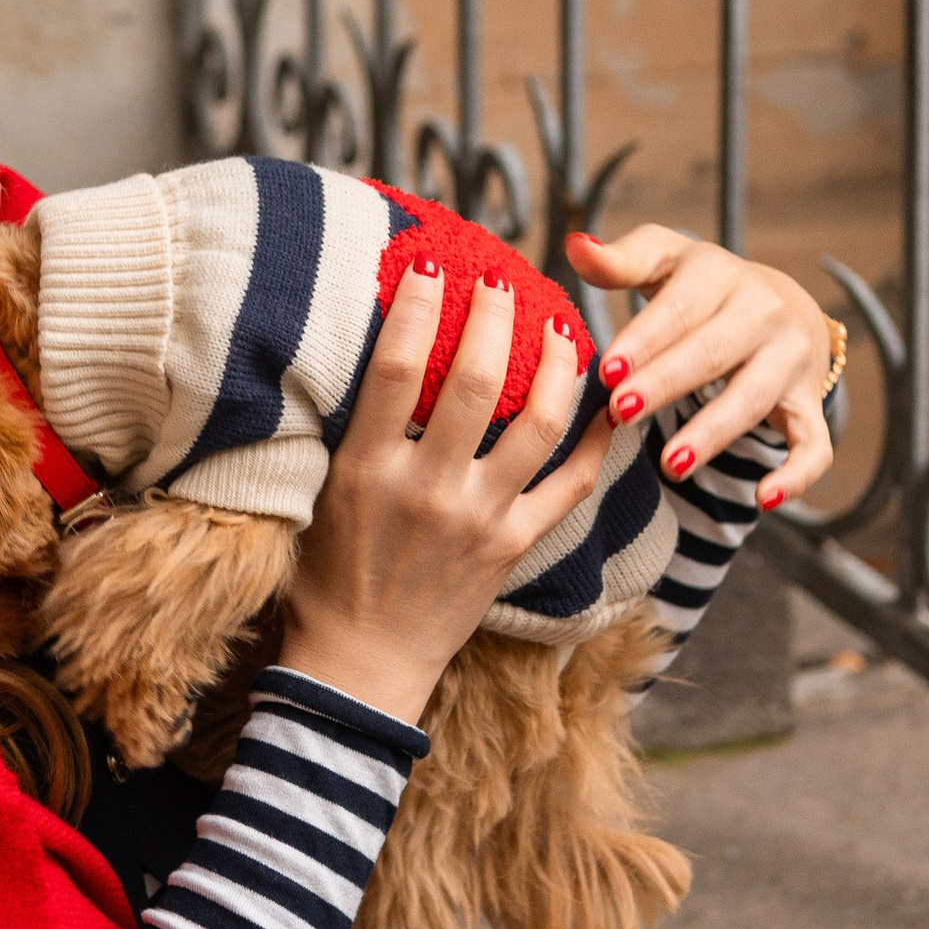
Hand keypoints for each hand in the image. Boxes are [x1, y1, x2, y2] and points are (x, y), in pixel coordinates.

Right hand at [276, 265, 607, 723]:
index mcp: (369, 469)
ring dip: (559, 364)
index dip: (417, 306)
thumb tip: (378, 354)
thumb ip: (352, 430)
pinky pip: (570, 486)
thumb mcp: (320, 494)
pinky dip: (597, 443)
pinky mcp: (513, 547)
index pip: (398, 367)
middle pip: (477, 381)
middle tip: (504, 279)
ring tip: (564, 326)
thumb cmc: (326, 574)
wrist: (360, 664)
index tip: (431, 263)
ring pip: (540, 424)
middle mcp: (429, 489)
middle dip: (496, 316)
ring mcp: (479, 519)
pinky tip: (609, 405)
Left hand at [570, 224, 835, 510]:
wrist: (782, 304)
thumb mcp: (665, 262)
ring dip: (713, 433)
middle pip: (712, 353)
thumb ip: (620, 261)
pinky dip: (796, 474)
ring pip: (754, 399)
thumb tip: (575, 246)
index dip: (644, 339)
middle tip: (620, 412)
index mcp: (719, 276)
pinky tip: (763, 499)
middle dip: (666, 384)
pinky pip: (813, 443)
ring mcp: (791, 361)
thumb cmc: (701, 288)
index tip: (607, 368)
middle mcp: (763, 314)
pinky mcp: (810, 404)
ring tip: (670, 462)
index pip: (679, 309)